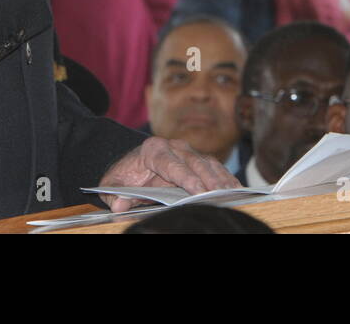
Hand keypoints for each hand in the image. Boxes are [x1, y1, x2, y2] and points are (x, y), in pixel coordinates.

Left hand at [97, 137, 240, 211]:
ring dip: (221, 178)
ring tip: (233, 193)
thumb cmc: (125, 176)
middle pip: (195, 162)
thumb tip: (118, 204)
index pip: (172, 164)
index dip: (186, 178)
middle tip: (220, 194)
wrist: (131, 164)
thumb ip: (114, 195)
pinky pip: (215, 167)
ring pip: (208, 163)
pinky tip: (236, 189)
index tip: (198, 191)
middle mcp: (174, 146)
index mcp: (153, 150)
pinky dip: (226, 177)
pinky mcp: (197, 159)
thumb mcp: (113, 185)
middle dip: (209, 179)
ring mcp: (188, 151)